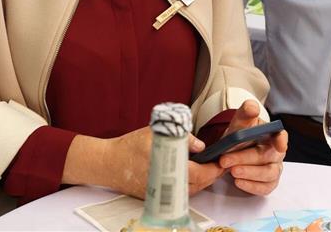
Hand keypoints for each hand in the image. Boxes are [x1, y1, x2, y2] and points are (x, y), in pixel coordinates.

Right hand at [104, 126, 224, 198]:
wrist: (108, 163)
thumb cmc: (130, 146)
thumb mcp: (156, 133)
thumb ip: (182, 138)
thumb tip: (201, 147)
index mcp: (168, 169)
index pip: (199, 174)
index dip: (214, 169)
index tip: (221, 162)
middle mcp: (166, 185)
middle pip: (198, 186)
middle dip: (211, 176)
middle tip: (219, 165)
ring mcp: (161, 193)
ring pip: (190, 192)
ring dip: (202, 182)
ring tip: (208, 169)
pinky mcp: (157, 196)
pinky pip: (180, 194)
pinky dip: (190, 185)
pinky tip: (192, 175)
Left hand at [218, 100, 286, 194]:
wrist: (232, 150)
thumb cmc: (240, 135)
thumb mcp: (240, 121)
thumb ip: (245, 113)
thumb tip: (252, 107)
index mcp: (272, 135)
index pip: (281, 136)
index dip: (281, 140)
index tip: (279, 144)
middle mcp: (276, 153)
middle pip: (267, 156)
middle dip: (245, 158)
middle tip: (225, 160)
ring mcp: (274, 169)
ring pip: (268, 174)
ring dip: (249, 173)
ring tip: (232, 171)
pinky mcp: (268, 183)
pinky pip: (265, 188)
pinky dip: (252, 186)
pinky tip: (238, 181)